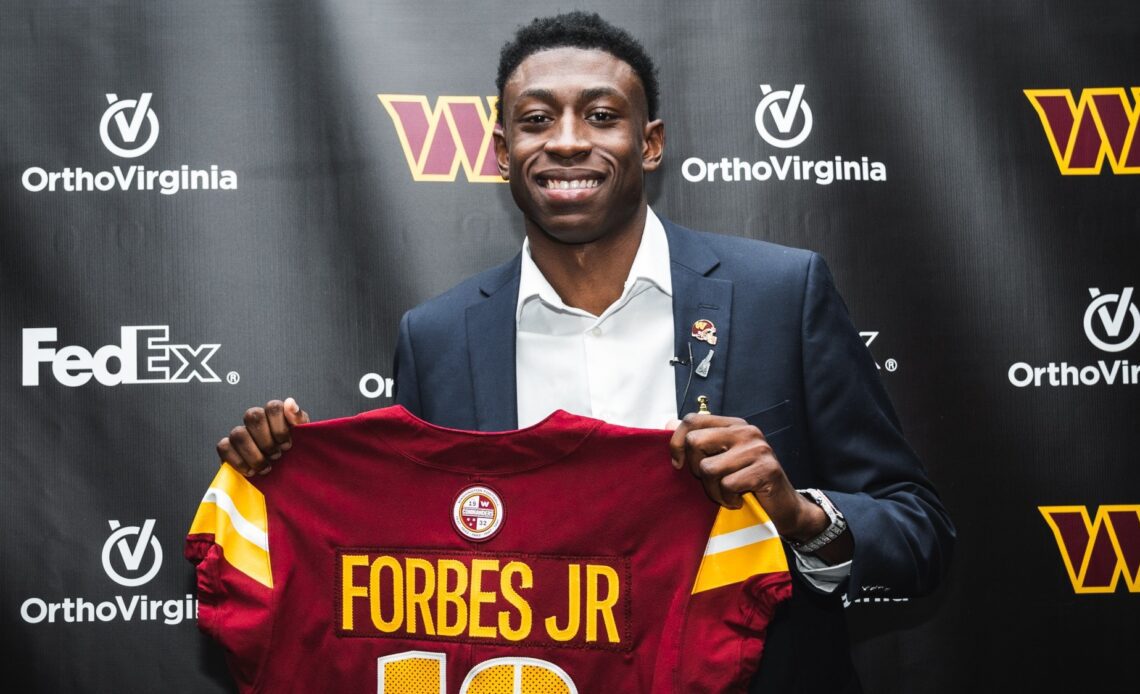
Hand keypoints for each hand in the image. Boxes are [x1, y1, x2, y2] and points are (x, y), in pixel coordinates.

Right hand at [216, 398, 309, 476]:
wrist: (285, 475)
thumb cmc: (295, 453)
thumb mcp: (305, 437)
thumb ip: (299, 419)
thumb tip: (290, 403)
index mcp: (275, 414)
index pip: (272, 407)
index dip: (280, 427)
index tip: (287, 445)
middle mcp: (255, 419)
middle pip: (252, 416)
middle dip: (267, 441)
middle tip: (277, 456)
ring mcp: (240, 432)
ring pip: (238, 433)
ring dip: (253, 454)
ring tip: (266, 467)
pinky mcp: (228, 447)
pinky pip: (224, 447)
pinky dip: (238, 461)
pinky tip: (251, 471)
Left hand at [667, 413, 826, 541]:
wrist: (784, 509)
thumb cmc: (746, 484)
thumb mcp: (719, 460)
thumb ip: (696, 442)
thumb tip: (667, 424)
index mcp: (733, 424)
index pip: (692, 419)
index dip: (677, 442)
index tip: (678, 464)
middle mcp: (746, 431)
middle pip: (695, 442)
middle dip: (697, 469)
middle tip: (713, 481)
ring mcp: (758, 449)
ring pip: (709, 468)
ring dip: (713, 490)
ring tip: (726, 494)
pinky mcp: (766, 470)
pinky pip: (727, 485)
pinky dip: (727, 499)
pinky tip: (738, 501)